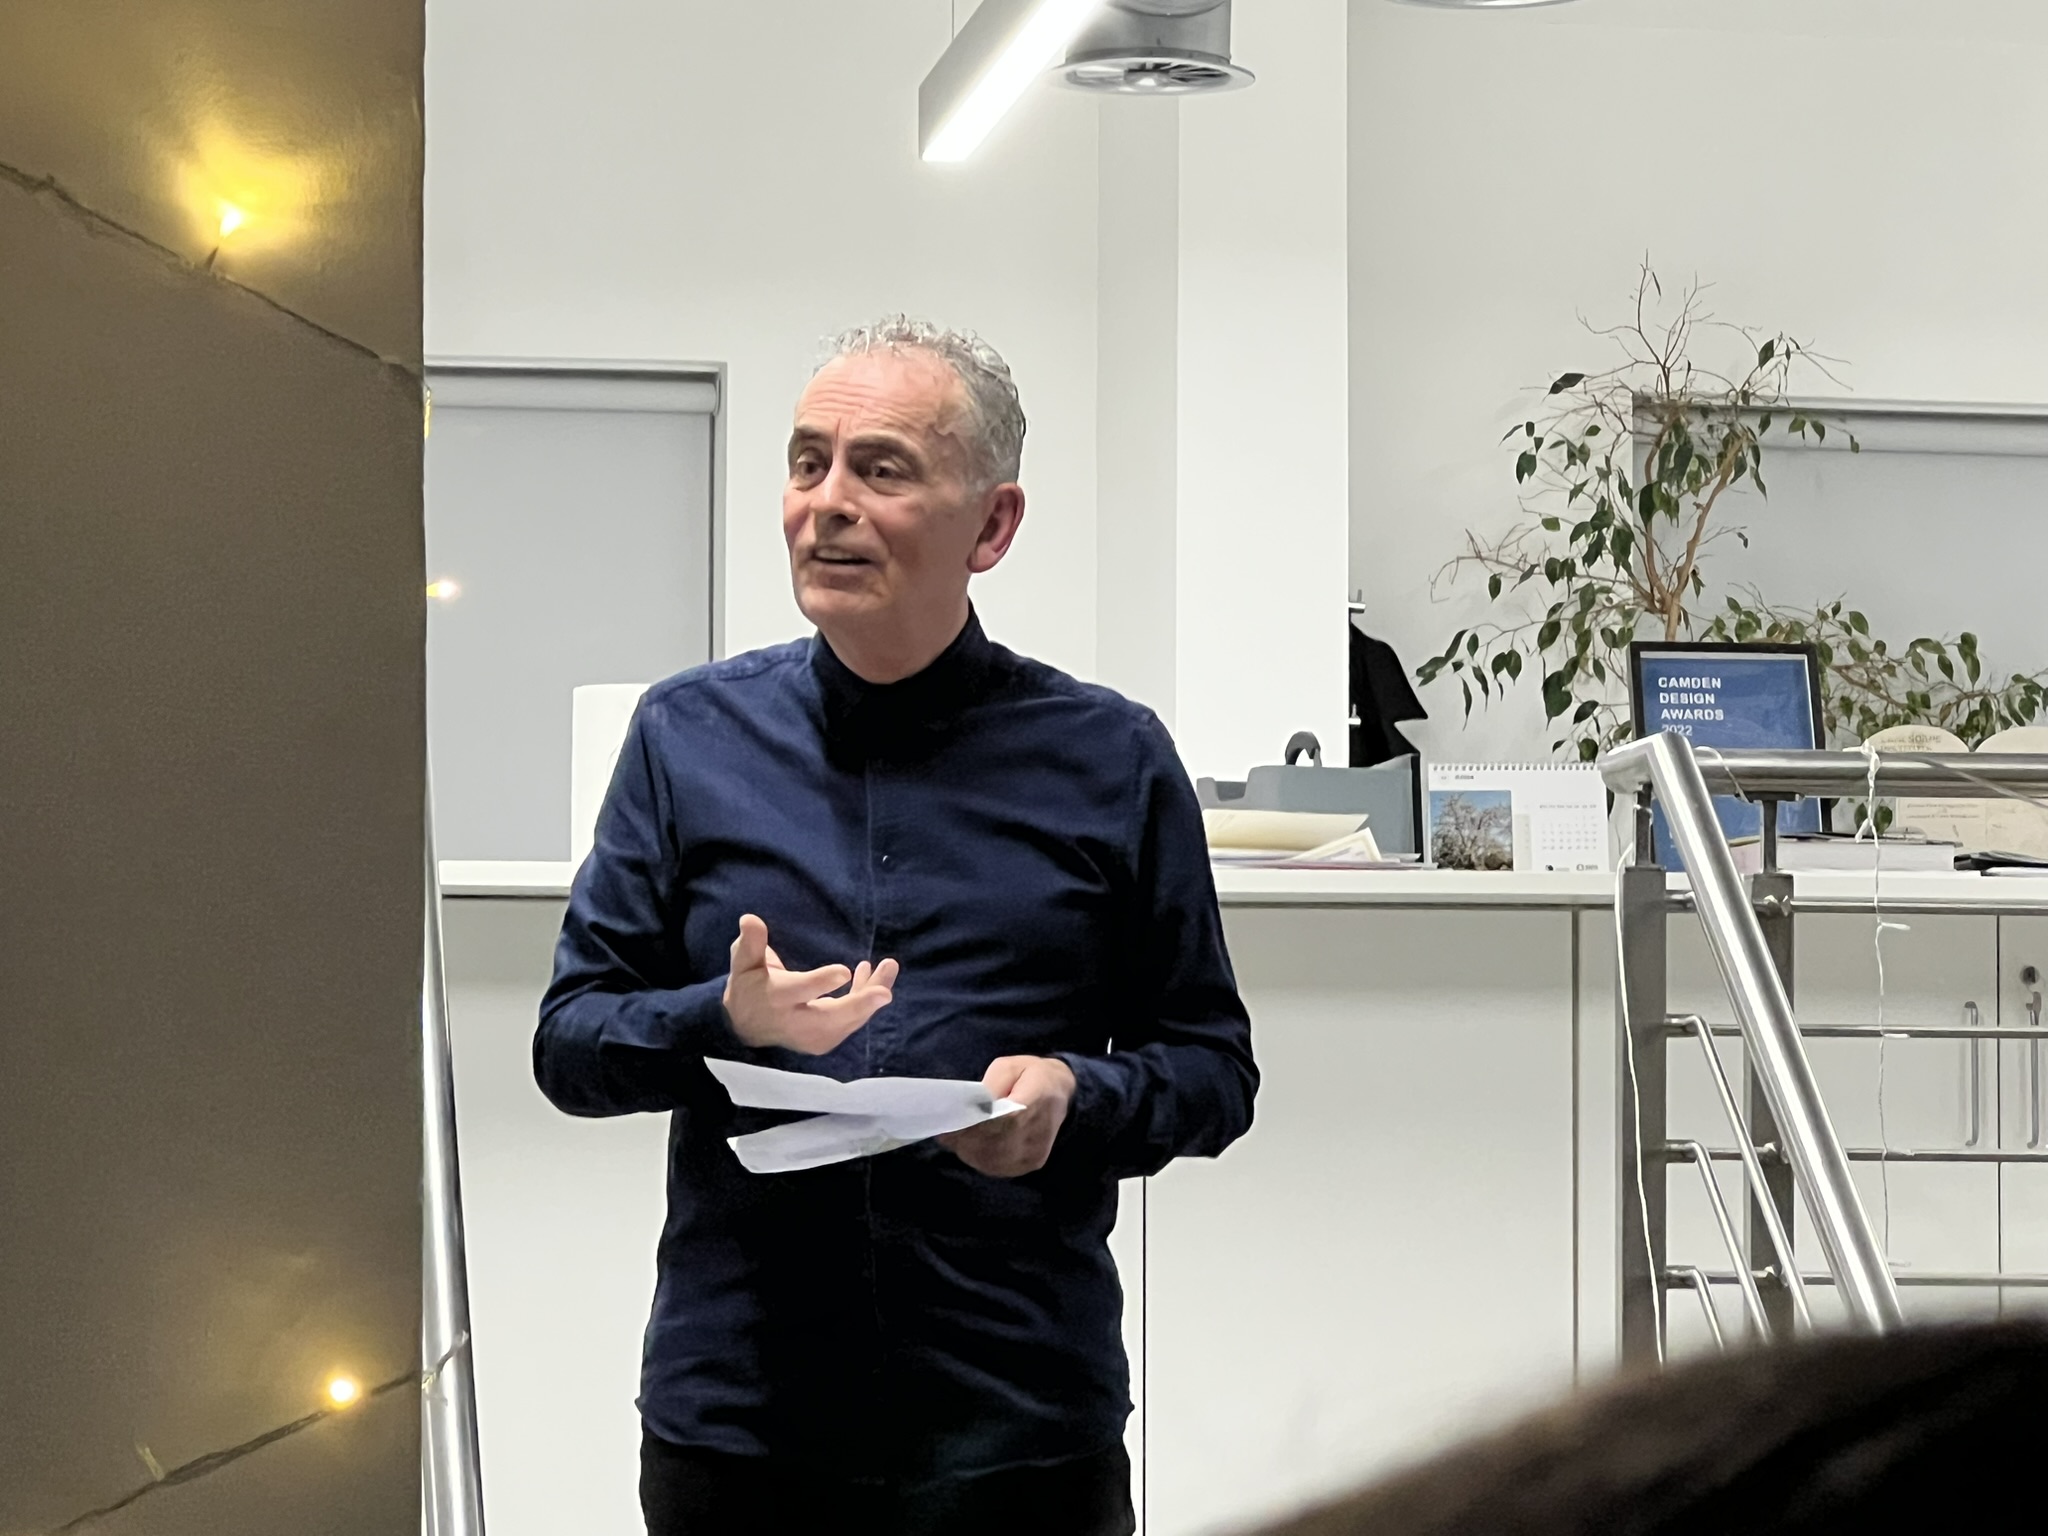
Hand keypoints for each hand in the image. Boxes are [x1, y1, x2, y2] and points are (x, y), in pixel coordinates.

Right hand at [721, 914, 896, 1054]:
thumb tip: (750, 919)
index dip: (820, 982)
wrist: (745, 1027)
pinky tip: (872, 974)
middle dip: (859, 1005)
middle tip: (884, 992)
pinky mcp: (825, 1040)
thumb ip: (750, 943)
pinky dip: (866, 1000)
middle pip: (831, 1018)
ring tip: (889, 966)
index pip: (799, 991)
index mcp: (776, 998)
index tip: (844, 971)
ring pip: (848, 1019)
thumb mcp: (743, 964)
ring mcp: (812, 1036)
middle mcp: (796, 1022)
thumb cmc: (749, 986)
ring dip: (872, 995)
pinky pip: (851, 1020)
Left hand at [939, 1056, 1075, 1177]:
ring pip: (995, 1161)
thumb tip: (972, 1106)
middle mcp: (1038, 1133)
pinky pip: (999, 1168)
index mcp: (1037, 1101)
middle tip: (944, 1132)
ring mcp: (1035, 1153)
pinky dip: (979, 1159)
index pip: (1004, 1122)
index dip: (976, 1126)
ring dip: (969, 1151)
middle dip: (966, 1140)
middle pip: (996, 1145)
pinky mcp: (1031, 1164)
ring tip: (953, 1139)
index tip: (951, 1125)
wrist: (1061, 1093)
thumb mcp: (1009, 1066)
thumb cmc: (1031, 1075)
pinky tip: (967, 1147)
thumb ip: (991, 1085)